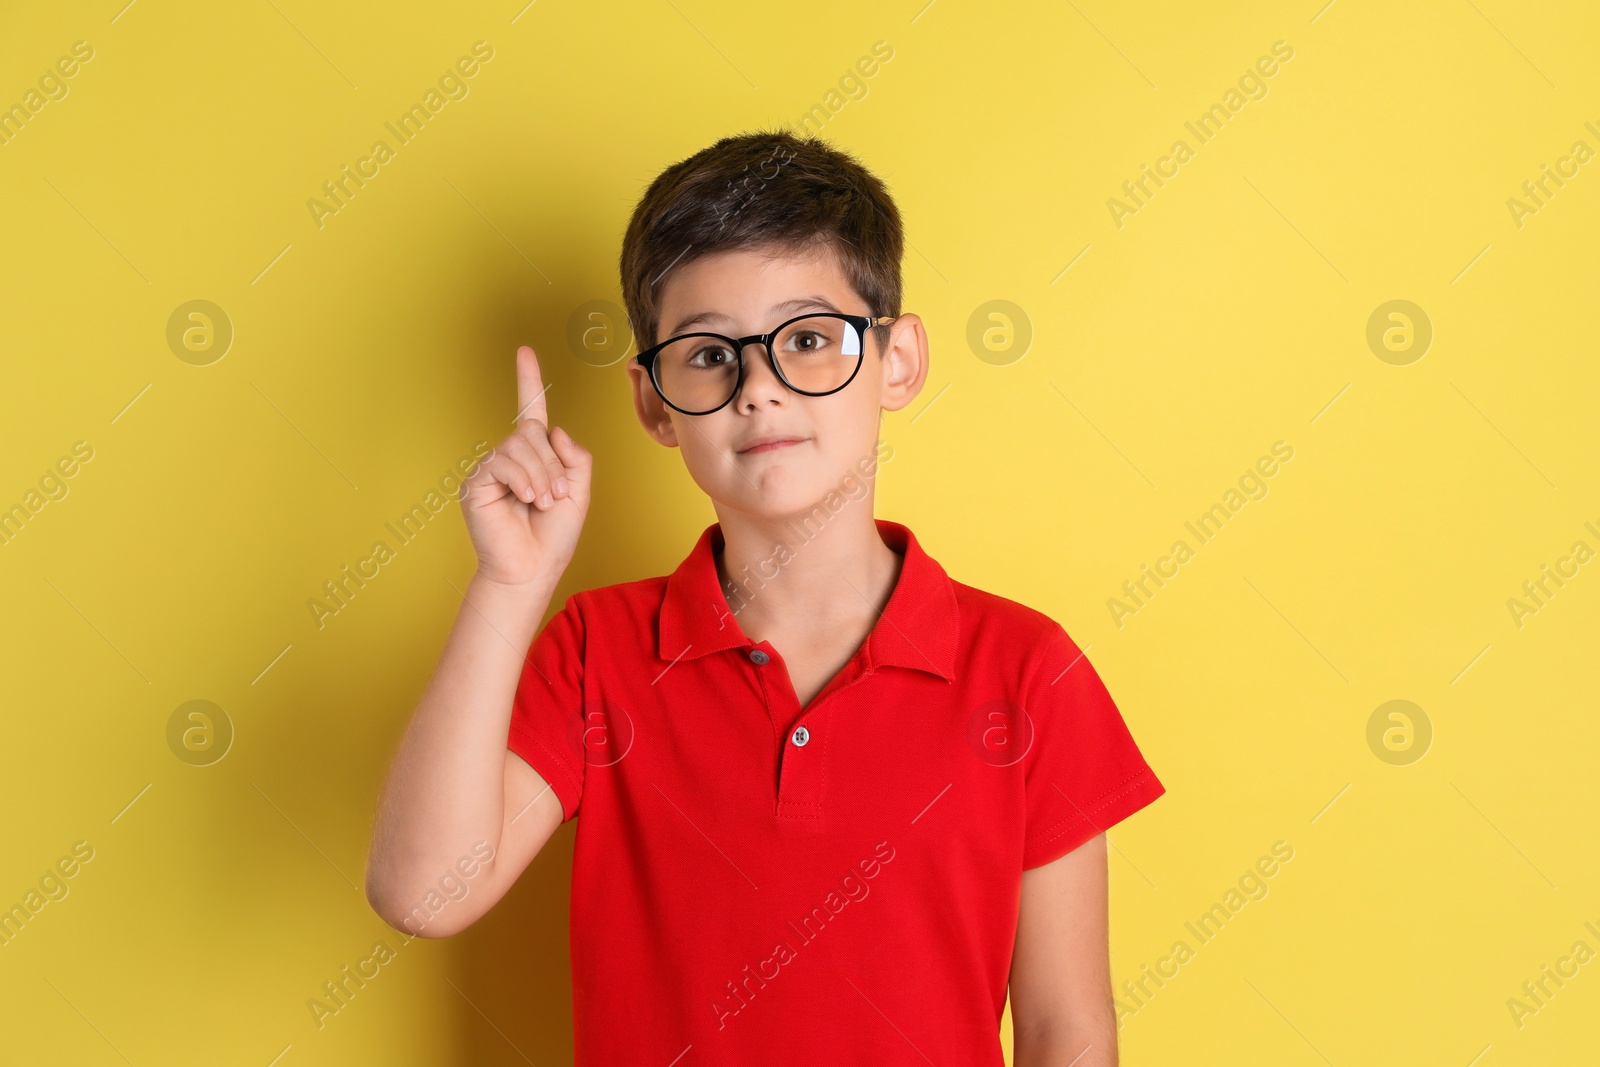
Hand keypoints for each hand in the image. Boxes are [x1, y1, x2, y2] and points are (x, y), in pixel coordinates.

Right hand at [459, 345, 591, 587]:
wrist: (531, 568)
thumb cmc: (553, 535)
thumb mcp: (578, 491)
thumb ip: (574, 456)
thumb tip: (552, 428)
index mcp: (535, 456)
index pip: (530, 411)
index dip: (528, 380)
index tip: (525, 351)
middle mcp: (511, 457)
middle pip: (533, 432)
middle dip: (552, 464)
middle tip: (554, 497)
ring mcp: (492, 468)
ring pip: (521, 445)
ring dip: (541, 475)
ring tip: (541, 501)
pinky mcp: (477, 481)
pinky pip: (503, 462)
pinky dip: (522, 479)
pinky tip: (525, 499)